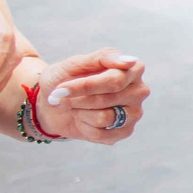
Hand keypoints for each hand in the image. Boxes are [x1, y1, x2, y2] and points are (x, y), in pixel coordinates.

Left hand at [31, 49, 150, 143]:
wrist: (53, 103)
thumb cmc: (66, 79)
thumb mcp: (77, 63)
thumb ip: (104, 57)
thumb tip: (131, 61)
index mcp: (133, 69)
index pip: (114, 81)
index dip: (84, 87)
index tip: (59, 89)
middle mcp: (139, 90)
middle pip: (107, 99)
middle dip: (77, 100)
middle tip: (60, 96)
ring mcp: (134, 112)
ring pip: (103, 118)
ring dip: (79, 113)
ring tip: (75, 107)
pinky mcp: (125, 131)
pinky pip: (101, 134)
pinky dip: (83, 127)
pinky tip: (83, 119)